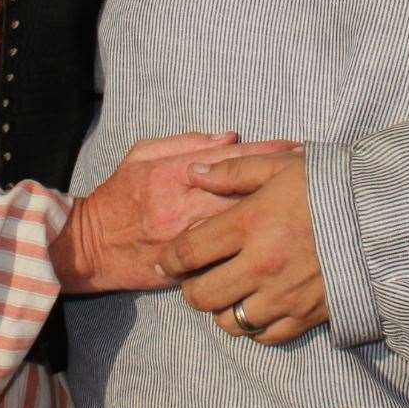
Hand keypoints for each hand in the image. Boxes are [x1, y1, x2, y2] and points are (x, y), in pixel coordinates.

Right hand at [51, 133, 299, 294]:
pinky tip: (277, 245)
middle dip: (280, 184)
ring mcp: (186, 242)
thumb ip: (185, 143)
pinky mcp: (187, 270)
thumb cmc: (118, 197)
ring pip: (238, 228)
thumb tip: (230, 137)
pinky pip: (225, 260)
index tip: (297, 148)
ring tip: (311, 208)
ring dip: (272, 217)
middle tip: (319, 176)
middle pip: (243, 193)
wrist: (90, 247)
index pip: (229, 161)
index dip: (266, 153)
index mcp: (173, 175)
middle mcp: (183, 208)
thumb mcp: (141, 156)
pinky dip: (252, 251)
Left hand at [164, 153, 327, 345]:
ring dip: (223, 309)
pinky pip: (265, 336)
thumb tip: (192, 173)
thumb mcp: (281, 166)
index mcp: (251, 223)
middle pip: (202, 296)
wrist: (385, 217)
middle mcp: (262, 265)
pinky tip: (259, 304)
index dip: (170, 259)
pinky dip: (255, 326)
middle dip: (191, 289)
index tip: (166, 260)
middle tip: (196, 278)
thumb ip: (233, 171)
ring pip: (230, 322)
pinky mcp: (307, 315)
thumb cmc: (331, 184)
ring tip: (229, 292)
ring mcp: (284, 295)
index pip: (190, 251)